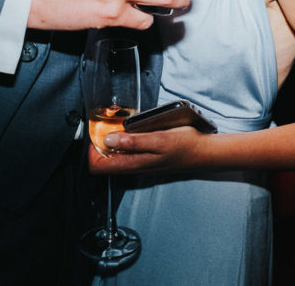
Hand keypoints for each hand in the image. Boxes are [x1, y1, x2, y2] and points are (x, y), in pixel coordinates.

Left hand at [87, 127, 207, 174]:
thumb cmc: (185, 146)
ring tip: (115, 125)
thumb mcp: (159, 139)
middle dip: (98, 145)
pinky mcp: (148, 159)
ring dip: (111, 143)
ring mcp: (141, 164)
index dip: (90, 151)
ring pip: (115, 158)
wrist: (204, 152)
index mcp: (134, 164)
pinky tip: (132, 130)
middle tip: (103, 126)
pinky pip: (127, 154)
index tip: (94, 133)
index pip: (98, 167)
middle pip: (104, 163)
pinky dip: (123, 143)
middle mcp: (134, 167)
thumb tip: (109, 140)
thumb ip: (133, 141)